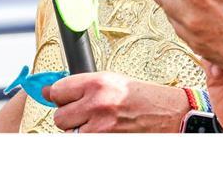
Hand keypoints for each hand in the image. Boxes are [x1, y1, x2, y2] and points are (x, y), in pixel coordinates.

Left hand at [42, 72, 188, 132]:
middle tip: (86, 112)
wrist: (170, 114)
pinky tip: (105, 132)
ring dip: (80, 130)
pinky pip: (83, 142)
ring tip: (100, 122)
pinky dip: (90, 139)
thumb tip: (52, 91)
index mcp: (98, 83)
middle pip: (60, 116)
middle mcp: (97, 104)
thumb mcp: (114, 80)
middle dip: (70, 116)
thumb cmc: (145, 97)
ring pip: (70, 134)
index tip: (64, 97)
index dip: (60, 95)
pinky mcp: (105, 143)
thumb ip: (83, 85)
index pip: (57, 91)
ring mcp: (100, 129)